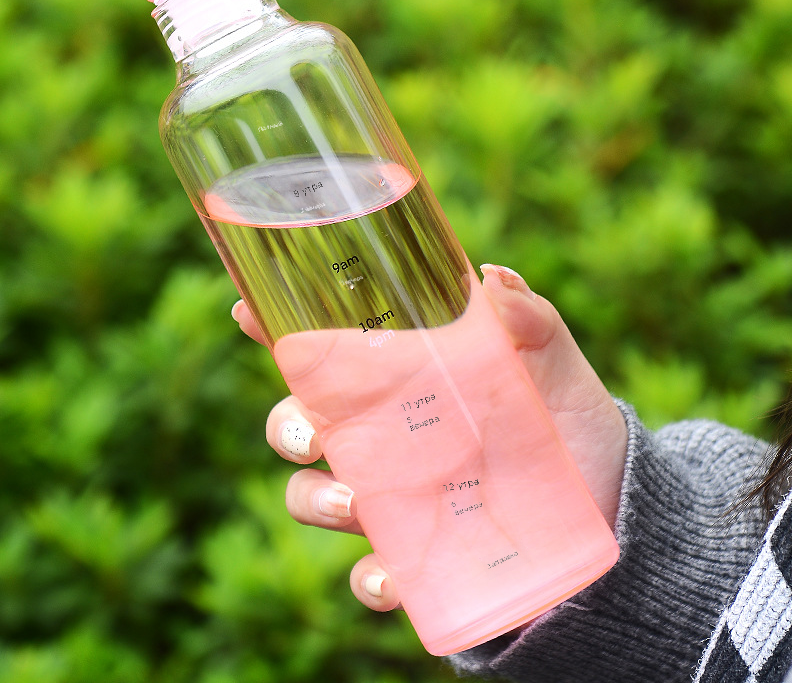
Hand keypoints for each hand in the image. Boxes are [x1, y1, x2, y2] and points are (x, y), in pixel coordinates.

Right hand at [232, 263, 627, 612]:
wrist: (607, 501)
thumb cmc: (568, 421)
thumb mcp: (552, 364)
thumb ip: (528, 319)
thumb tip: (492, 276)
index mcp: (402, 382)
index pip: (326, 353)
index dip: (277, 331)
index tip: (247, 309)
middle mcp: (383, 438)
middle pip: (299, 425)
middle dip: (286, 425)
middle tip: (313, 432)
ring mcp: (393, 500)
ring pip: (313, 497)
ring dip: (314, 499)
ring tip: (352, 504)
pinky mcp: (416, 560)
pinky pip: (369, 573)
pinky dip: (370, 578)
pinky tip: (390, 576)